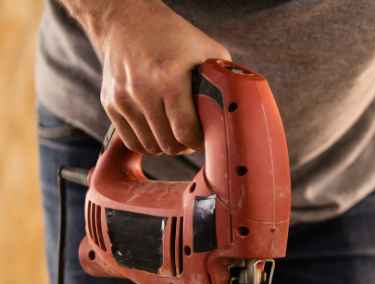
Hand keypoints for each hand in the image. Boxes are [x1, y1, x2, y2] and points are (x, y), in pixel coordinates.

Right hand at [77, 0, 230, 153]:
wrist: (126, 20)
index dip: (199, 141)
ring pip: (149, 146)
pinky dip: (147, 143)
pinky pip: (131, 141)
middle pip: (168, 143)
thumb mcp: (207, 51)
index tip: (206, 136)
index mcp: (169, 78)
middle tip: (193, 137)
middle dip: (185, 145)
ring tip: (176, 134)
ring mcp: (123, 98)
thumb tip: (239, 107)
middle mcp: (142, 90)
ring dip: (166, 146)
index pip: (185, 131)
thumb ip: (224, 80)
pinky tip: (159, 132)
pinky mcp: (110, 103)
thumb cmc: (173, 36)